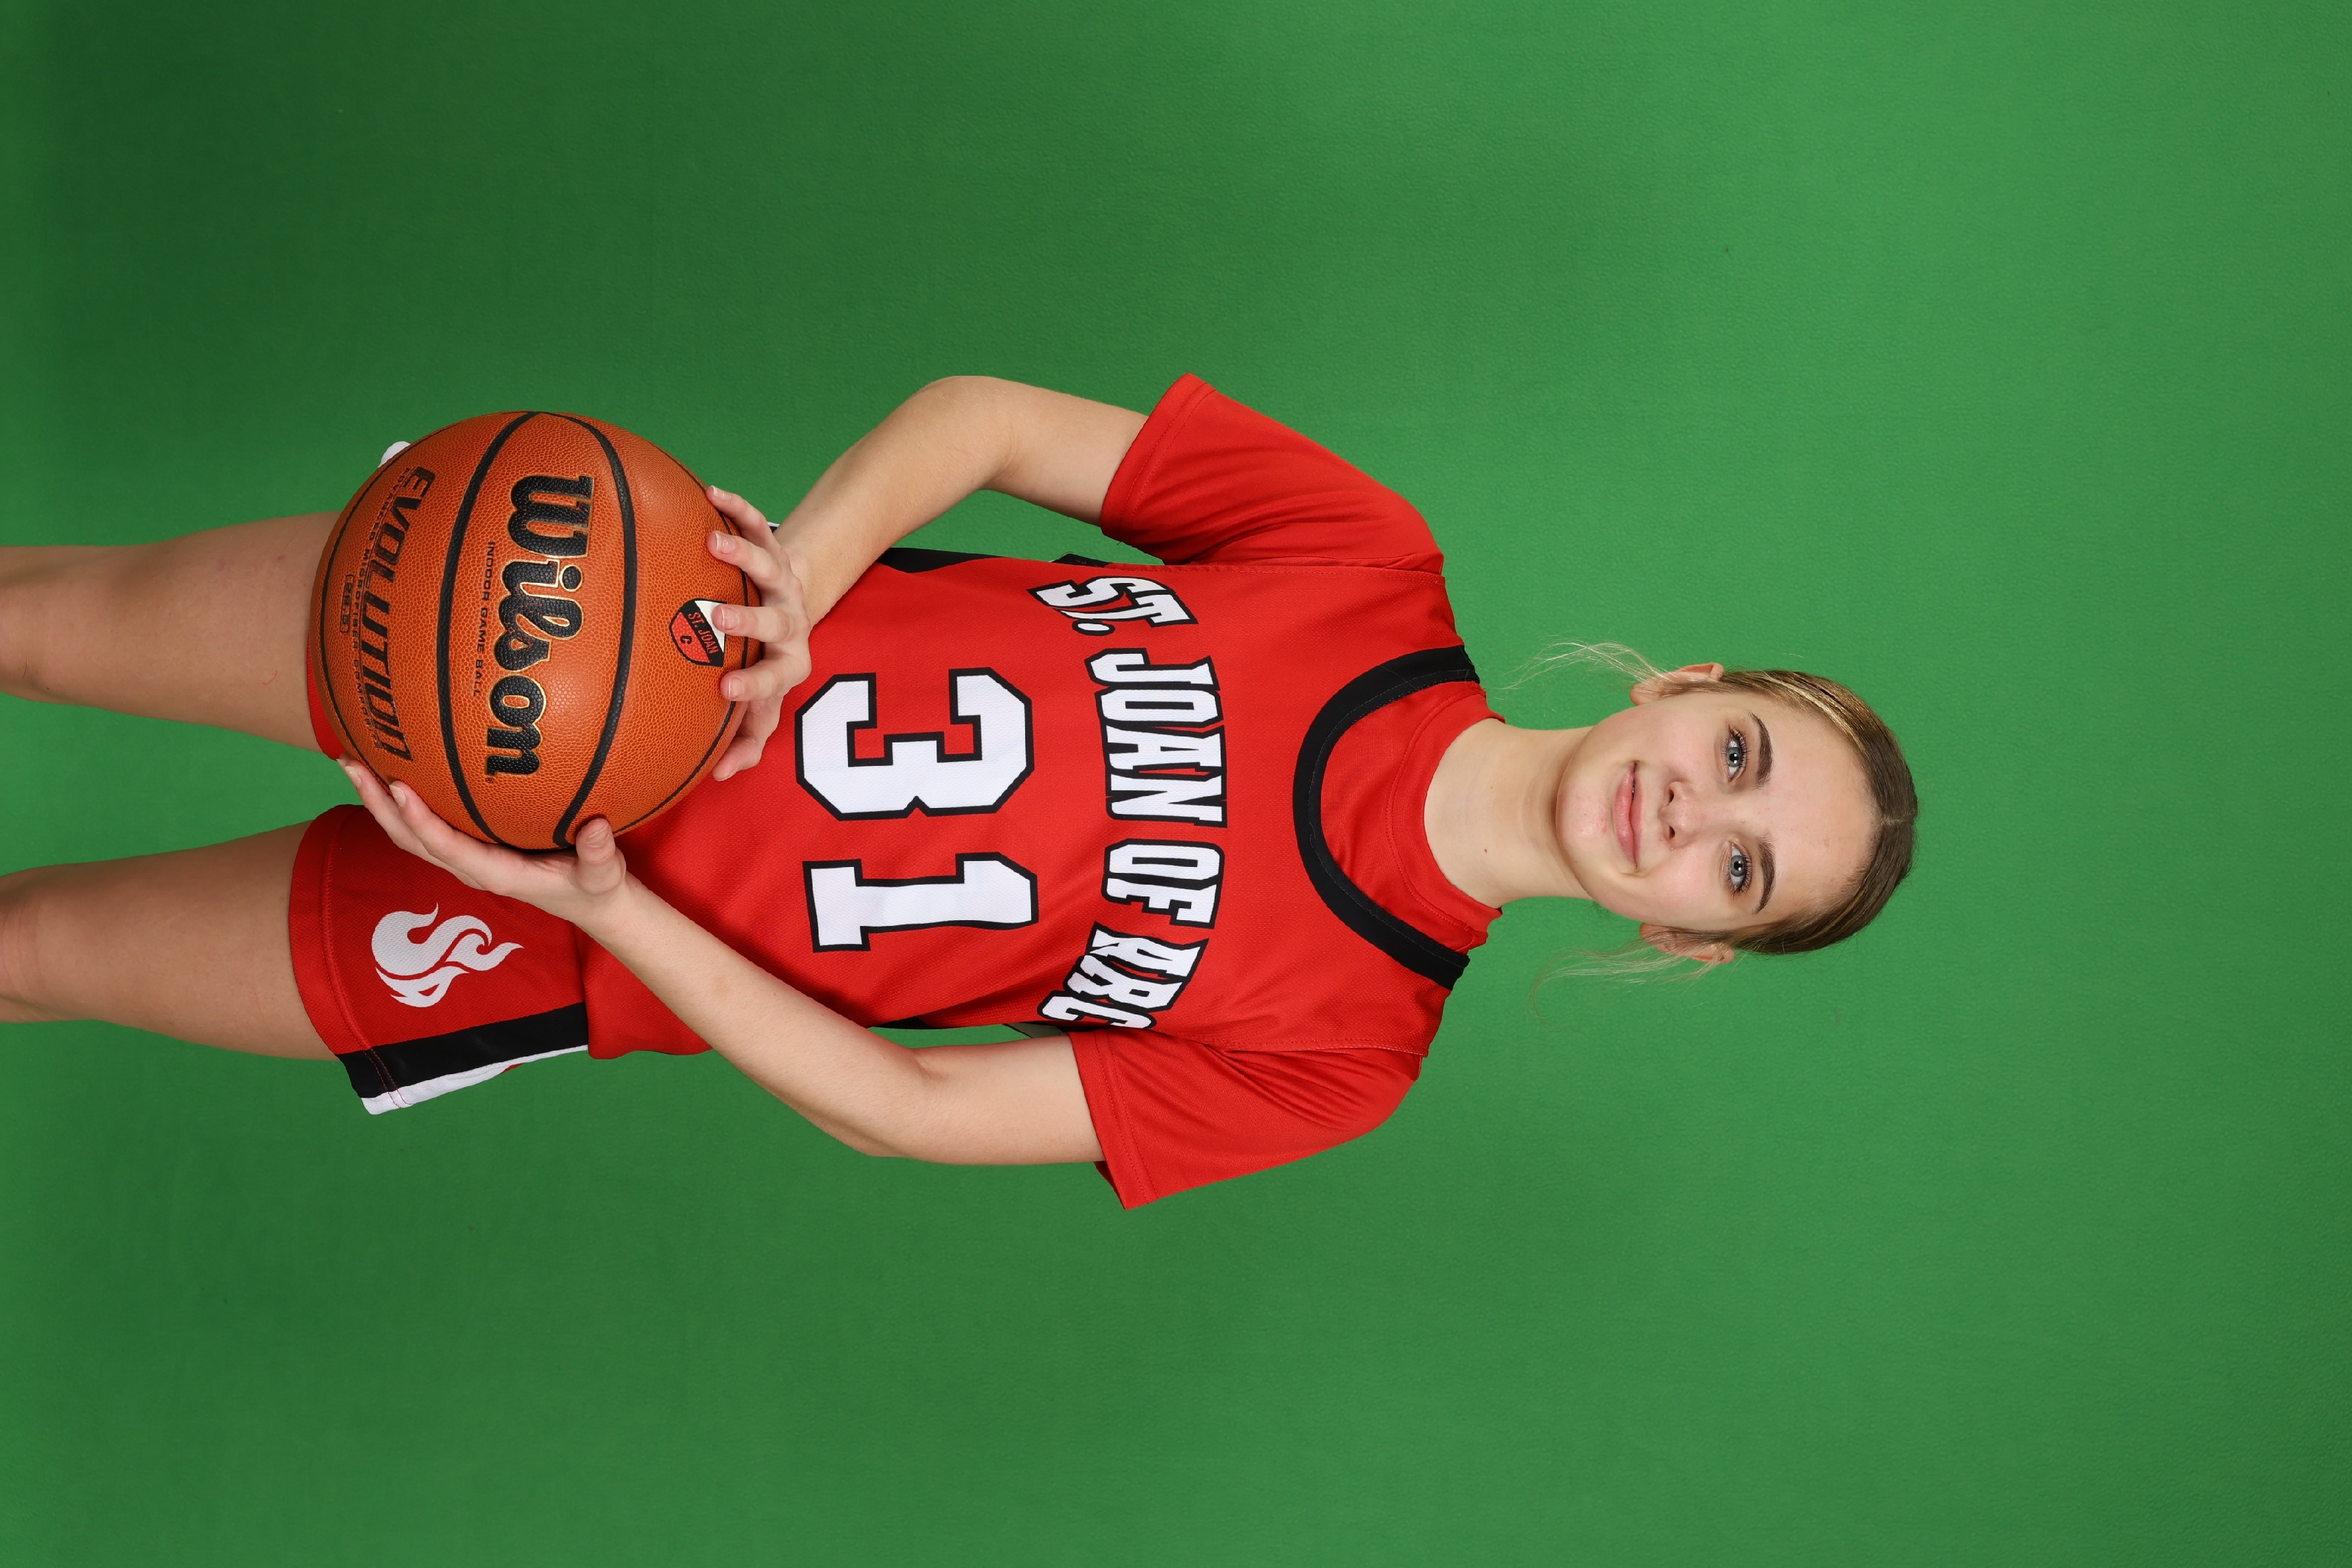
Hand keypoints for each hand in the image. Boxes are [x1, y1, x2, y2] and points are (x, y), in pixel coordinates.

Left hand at [339, 759, 633, 932]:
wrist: (591, 903)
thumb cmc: (595, 887)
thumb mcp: (605, 875)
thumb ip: (599, 854)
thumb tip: (597, 827)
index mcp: (496, 874)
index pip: (447, 847)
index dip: (419, 820)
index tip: (398, 787)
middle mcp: (470, 868)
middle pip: (409, 838)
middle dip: (377, 803)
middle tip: (349, 762)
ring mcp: (465, 858)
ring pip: (409, 832)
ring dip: (378, 800)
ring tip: (353, 760)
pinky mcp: (468, 847)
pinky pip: (424, 825)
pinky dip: (400, 801)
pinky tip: (393, 767)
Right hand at [703, 486, 812, 780]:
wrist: (797, 602)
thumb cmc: (767, 659)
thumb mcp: (766, 699)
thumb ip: (749, 735)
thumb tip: (723, 775)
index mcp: (787, 662)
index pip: (773, 678)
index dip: (754, 686)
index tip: (725, 691)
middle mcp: (788, 621)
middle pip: (772, 620)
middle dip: (746, 619)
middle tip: (715, 617)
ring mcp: (781, 581)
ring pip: (767, 564)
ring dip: (742, 552)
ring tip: (712, 540)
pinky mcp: (773, 545)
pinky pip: (757, 522)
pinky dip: (738, 507)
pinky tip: (710, 492)